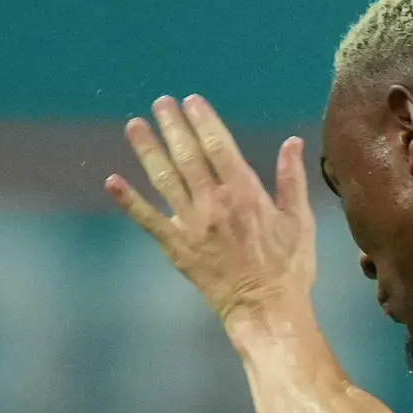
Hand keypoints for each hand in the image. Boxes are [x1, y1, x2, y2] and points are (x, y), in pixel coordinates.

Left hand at [107, 96, 314, 327]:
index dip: (203, 120)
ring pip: (164, 179)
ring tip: (134, 126)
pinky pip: (148, 220)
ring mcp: (192, 226)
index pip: (218, 145)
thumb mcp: (299, 220)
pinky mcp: (177, 248)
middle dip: (172, 126)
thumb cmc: (288, 269)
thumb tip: (293, 142)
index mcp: (244, 192)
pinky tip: (112, 182)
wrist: (266, 311)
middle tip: (160, 103)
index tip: (191, 101)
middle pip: (187, 155)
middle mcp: (214, 203)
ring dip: (148, 150)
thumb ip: (292, 179)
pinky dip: (129, 201)